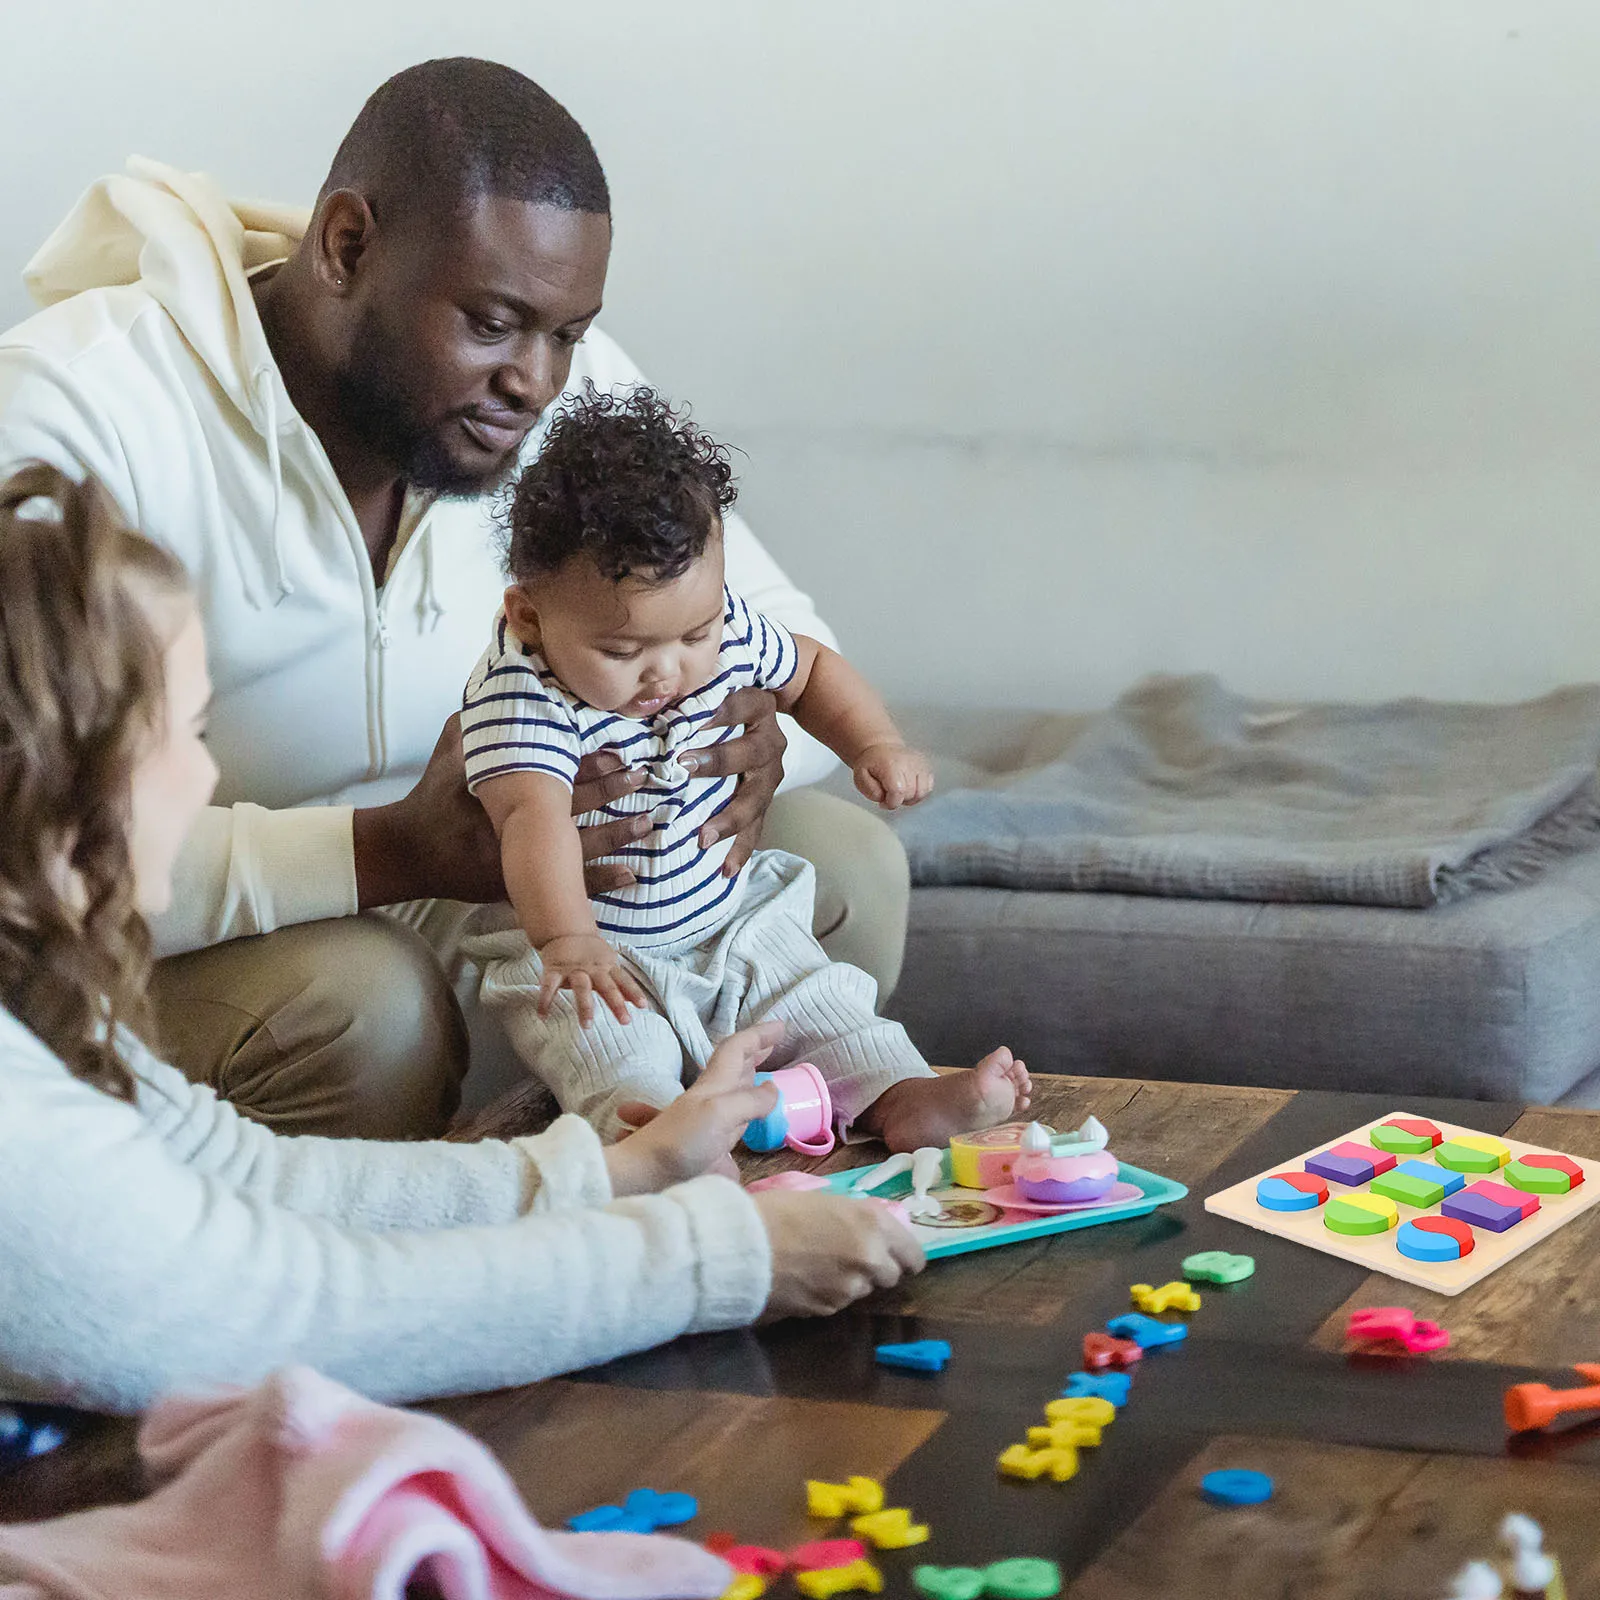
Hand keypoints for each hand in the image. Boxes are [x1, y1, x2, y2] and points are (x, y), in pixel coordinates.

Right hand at [352, 718, 664, 908]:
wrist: (409, 853)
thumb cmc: (433, 797)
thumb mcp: (450, 751)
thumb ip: (480, 722)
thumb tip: (506, 686)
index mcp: (501, 789)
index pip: (554, 772)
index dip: (589, 763)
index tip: (620, 752)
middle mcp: (513, 825)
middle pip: (572, 807)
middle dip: (611, 791)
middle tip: (642, 776)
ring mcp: (518, 860)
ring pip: (578, 848)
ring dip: (616, 834)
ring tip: (649, 821)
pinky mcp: (521, 886)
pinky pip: (567, 887)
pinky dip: (601, 881)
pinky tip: (630, 875)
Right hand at [537, 934, 647, 1025]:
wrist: (566, 931)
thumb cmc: (591, 954)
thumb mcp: (608, 964)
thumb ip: (620, 984)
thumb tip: (636, 1002)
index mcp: (607, 966)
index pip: (624, 980)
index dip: (634, 992)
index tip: (644, 1007)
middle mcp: (593, 968)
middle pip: (607, 986)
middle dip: (616, 1003)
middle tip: (625, 1021)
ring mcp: (573, 969)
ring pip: (582, 987)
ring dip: (585, 1006)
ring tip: (587, 1025)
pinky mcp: (554, 969)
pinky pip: (548, 986)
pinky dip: (545, 1000)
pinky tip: (543, 1016)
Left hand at [605, 1020, 784, 1193]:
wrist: (644, 1175)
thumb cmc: (680, 1141)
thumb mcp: (720, 1113)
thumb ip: (750, 1100)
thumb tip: (773, 1089)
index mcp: (715, 1085)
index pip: (738, 1049)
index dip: (758, 1035)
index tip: (781, 1027)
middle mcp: (712, 1097)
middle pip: (734, 1065)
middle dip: (754, 1051)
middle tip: (774, 1042)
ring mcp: (709, 1121)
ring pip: (732, 1090)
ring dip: (748, 1076)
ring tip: (764, 1073)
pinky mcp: (708, 1146)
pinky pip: (731, 1120)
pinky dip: (744, 1111)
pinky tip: (748, 1119)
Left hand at [676, 687, 785, 876]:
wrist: (759, 719)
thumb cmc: (719, 706)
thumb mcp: (709, 696)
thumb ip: (683, 701)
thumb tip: (638, 706)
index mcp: (757, 707)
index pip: (740, 705)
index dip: (717, 712)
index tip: (687, 720)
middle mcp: (770, 740)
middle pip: (751, 752)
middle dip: (718, 761)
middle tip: (684, 767)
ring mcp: (770, 774)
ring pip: (756, 798)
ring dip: (729, 818)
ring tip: (703, 837)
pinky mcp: (765, 801)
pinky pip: (757, 828)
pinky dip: (741, 850)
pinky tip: (725, 869)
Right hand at [753, 1190, 924, 1317]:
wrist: (742, 1245)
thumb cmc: (778, 1211)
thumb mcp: (826, 1201)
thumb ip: (856, 1220)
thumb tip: (868, 1234)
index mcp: (872, 1223)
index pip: (913, 1254)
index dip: (904, 1256)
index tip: (895, 1255)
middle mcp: (870, 1258)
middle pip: (892, 1276)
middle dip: (876, 1269)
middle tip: (851, 1258)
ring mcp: (850, 1288)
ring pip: (863, 1291)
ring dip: (850, 1282)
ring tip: (819, 1266)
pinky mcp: (828, 1310)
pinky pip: (838, 1303)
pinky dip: (828, 1294)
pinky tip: (805, 1280)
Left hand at [853, 742, 933, 810]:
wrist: (881, 748)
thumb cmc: (871, 764)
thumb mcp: (860, 777)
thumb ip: (870, 791)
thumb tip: (884, 798)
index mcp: (891, 764)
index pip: (898, 792)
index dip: (891, 803)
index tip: (883, 801)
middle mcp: (909, 762)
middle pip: (910, 794)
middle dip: (898, 800)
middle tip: (888, 794)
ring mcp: (920, 764)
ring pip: (921, 793)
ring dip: (910, 798)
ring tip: (898, 792)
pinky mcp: (927, 767)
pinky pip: (928, 789)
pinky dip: (918, 793)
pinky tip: (907, 788)